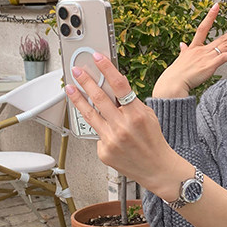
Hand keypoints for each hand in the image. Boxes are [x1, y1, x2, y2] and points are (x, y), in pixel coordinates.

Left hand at [65, 52, 187, 194]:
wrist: (156, 168)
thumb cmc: (153, 141)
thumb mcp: (148, 116)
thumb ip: (130, 103)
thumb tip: (112, 88)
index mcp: (136, 114)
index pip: (119, 85)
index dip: (107, 69)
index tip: (97, 58)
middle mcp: (122, 127)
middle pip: (99, 98)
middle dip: (86, 81)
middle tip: (77, 71)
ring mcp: (111, 140)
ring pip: (89, 114)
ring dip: (78, 99)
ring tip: (70, 88)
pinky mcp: (103, 151)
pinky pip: (96, 134)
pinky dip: (98, 127)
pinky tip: (102, 126)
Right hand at [151, 4, 226, 98]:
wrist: (174, 82)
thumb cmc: (176, 73)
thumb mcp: (180, 58)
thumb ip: (183, 50)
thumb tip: (182, 44)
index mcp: (194, 47)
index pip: (203, 28)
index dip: (210, 16)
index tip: (216, 6)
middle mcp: (202, 50)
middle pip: (222, 37)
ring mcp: (207, 57)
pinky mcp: (211, 65)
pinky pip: (225, 57)